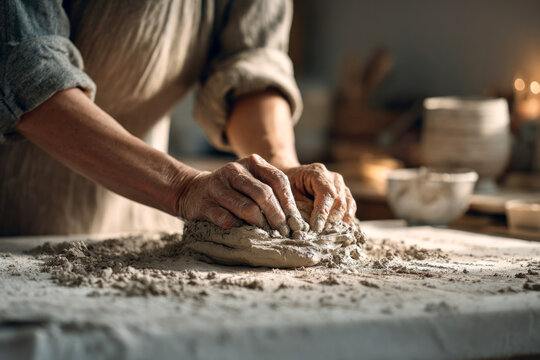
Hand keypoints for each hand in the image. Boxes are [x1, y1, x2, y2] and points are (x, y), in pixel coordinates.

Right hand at [177, 154, 304, 234]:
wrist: (193, 191)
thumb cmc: (232, 190)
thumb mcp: (251, 181)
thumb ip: (271, 190)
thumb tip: (295, 218)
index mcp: (251, 163)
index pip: (278, 180)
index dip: (289, 202)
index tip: (295, 221)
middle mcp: (234, 170)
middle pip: (264, 194)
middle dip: (277, 216)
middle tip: (283, 232)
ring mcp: (217, 186)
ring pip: (247, 208)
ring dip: (260, 225)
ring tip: (266, 234)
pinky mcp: (204, 204)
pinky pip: (227, 220)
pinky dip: (239, 228)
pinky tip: (243, 232)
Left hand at [282, 163, 356, 231]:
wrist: (294, 177)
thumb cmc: (288, 185)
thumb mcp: (288, 193)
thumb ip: (298, 206)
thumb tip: (306, 225)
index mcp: (317, 173)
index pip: (326, 193)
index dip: (323, 212)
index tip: (316, 228)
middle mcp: (333, 178)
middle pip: (340, 202)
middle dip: (330, 220)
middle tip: (319, 233)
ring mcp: (342, 185)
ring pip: (347, 207)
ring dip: (339, 222)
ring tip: (326, 232)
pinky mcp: (345, 195)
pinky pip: (350, 208)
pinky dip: (345, 220)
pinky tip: (336, 229)